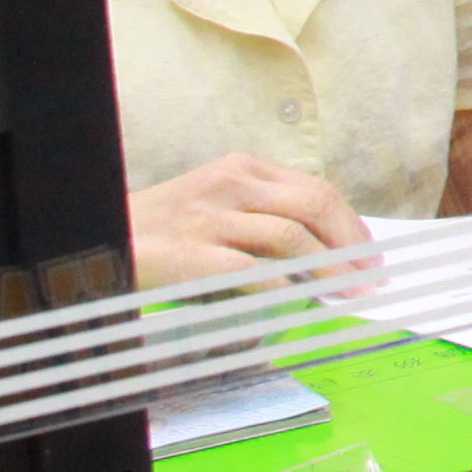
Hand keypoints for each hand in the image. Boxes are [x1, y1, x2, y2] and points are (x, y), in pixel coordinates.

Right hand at [129, 152, 370, 287]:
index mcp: (242, 169)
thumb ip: (264, 218)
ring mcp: (209, 217)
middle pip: (313, 205)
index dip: (351, 224)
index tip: (369, 254)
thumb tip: (325, 255)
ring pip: (290, 236)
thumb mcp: (216, 206)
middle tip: (367, 278)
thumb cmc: (165, 231)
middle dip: (350, 244)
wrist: (102, 239)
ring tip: (344, 294)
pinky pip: (250, 270)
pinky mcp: (190, 253)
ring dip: (327, 269)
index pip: (315, 189)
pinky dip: (281, 287)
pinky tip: (297, 303)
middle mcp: (229, 184)